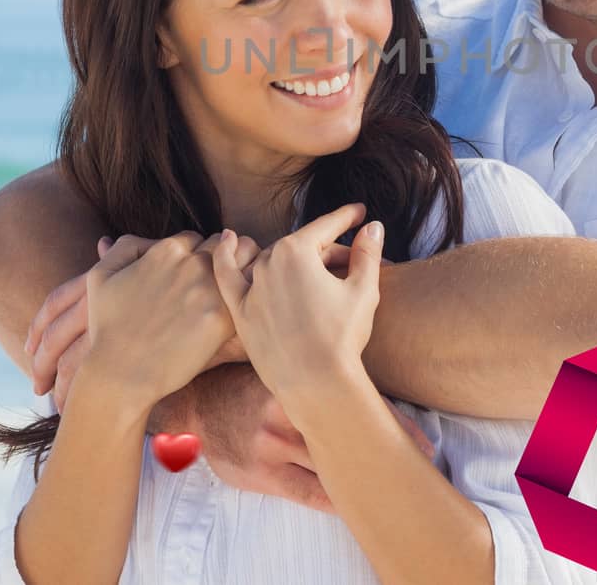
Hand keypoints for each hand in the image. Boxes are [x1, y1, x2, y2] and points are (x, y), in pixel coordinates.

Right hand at [28, 231, 257, 408]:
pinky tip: (245, 308)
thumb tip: (142, 240)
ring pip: (244, 260)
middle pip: (224, 244)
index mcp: (166, 250)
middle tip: (226, 278)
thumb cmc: (108, 328)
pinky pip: (248, 293)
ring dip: (244, 268)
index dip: (199, 253)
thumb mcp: (100, 277)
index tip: (200, 271)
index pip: (197, 238)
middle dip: (225, 256)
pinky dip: (250, 294)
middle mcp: (191, 263)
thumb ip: (123, 248)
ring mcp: (208, 289)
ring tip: (240, 287)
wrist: (121, 372)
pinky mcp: (222, 317)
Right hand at [185, 365, 435, 515]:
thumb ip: (321, 378)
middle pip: (350, 437)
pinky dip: (335, 500)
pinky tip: (357, 505)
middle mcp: (291, 411)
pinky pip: (309, 493)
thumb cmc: (251, 384)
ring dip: (363, 478)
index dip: (394, 425)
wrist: (198, 404)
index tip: (424, 443)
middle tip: (420, 468)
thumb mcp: (285, 371)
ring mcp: (275, 445)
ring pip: (332, 468)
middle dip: (384, 454)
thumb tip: (369, 389)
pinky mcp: (263, 473)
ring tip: (393, 487)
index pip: (359, 404)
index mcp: (303, 381)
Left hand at [211, 202, 382, 411]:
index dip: (346, 218)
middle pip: (302, 248)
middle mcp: (268, 263)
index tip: (358, 212)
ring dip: (292, 258)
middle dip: (328, 250)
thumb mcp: (363, 290)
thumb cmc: (341, 336)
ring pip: (272, 261)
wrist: (315, 384)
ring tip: (311, 259)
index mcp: (297, 251)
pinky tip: (226, 239)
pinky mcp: (239, 311)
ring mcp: (251, 287)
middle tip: (352, 259)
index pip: (326, 227)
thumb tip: (372, 226)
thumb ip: (366, 252)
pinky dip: (224, 256)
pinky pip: (226, 277)